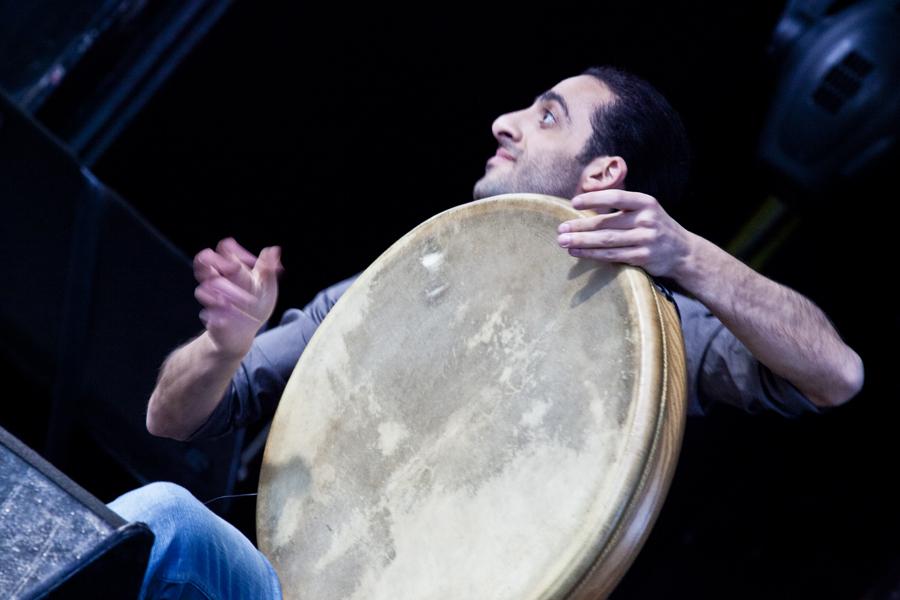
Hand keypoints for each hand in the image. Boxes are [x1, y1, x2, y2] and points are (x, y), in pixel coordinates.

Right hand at [193, 238, 282, 357]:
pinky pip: (207, 314)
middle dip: (212, 261)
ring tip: (241, 297)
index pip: (224, 251)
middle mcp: (217, 282)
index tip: (252, 261)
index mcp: (230, 271)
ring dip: (221, 291)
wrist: (245, 332)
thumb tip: (275, 249)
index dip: (235, 251)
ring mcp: (212, 300)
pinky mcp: (212, 319)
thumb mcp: (265, 286)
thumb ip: (268, 268)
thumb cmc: (256, 304)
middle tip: (233, 266)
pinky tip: (226, 314)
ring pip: (204, 290)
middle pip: (203, 264)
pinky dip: (216, 314)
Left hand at [556, 190, 694, 279]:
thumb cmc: (655, 228)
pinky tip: (578, 253)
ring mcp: (646, 239)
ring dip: (582, 241)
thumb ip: (622, 207)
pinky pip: (613, 255)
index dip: (594, 199)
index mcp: (646, 202)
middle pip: (607, 222)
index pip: (616, 197)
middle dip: (580, 226)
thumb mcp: (646, 210)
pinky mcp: (643, 257)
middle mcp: (647, 219)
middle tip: (561, 229)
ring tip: (563, 242)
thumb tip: (584, 205)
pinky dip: (592, 254)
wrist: (683, 252)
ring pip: (607, 240)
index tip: (574, 203)